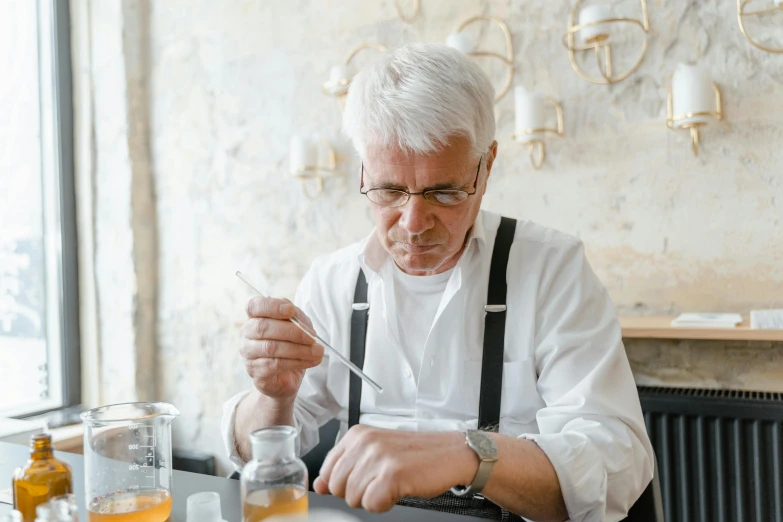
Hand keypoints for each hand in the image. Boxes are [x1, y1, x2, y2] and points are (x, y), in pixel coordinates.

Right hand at [240, 296, 323, 401]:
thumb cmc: (290, 345)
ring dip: (298, 349)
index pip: (254, 306)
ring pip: (271, 347)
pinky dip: (297, 362)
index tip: (290, 310)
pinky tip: (311, 361)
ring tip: (317, 351)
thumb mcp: (298, 326)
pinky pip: (276, 365)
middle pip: (263, 327)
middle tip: (312, 337)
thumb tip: (296, 317)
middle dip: (292, 331)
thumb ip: (296, 317)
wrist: (286, 376)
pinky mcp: (256, 372)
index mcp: (255, 318)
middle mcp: (247, 334)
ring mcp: (249, 354)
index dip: (271, 306)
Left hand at [313, 426, 478, 511]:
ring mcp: (378, 457)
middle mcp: (365, 442)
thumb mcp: (375, 454)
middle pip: (338, 487)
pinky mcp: (392, 474)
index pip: (326, 470)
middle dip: (358, 493)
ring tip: (393, 484)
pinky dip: (385, 504)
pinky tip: (399, 490)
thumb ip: (344, 468)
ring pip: (353, 498)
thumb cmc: (415, 455)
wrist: (451, 454)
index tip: (363, 480)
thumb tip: (319, 485)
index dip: (343, 484)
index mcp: (357, 434)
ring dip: (374, 498)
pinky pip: (372, 504)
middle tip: (382, 481)